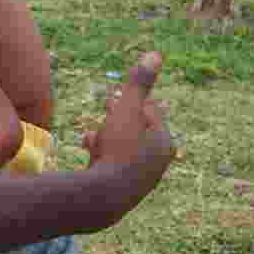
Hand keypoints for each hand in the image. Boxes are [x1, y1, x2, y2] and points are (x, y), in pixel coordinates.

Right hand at [82, 52, 174, 212]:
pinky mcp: (127, 193)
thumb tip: (156, 53)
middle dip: (120, 119)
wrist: (104, 199)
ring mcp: (143, 180)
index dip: (132, 102)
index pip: (151, 113)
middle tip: (107, 107)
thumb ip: (139, 84)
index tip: (116, 98)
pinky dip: (104, 155)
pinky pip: (117, 166)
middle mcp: (159, 163)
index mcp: (164, 142)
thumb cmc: (118, 150)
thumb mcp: (127, 111)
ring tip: (92, 134)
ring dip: (109, 137)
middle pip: (139, 132)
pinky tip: (89, 152)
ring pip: (126, 149)